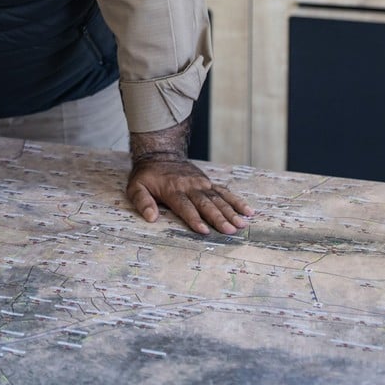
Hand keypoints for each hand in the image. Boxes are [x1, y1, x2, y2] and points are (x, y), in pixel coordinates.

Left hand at [127, 118, 253, 235]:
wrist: (160, 154)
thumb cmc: (147, 176)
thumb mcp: (135, 187)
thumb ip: (142, 201)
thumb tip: (151, 217)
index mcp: (173, 189)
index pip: (185, 206)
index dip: (194, 218)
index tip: (204, 230)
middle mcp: (190, 186)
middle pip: (206, 204)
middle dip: (218, 218)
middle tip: (230, 230)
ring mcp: (201, 184)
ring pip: (218, 199)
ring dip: (231, 212)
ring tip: (242, 224)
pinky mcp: (208, 183)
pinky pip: (224, 192)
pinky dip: (237, 201)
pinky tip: (248, 211)